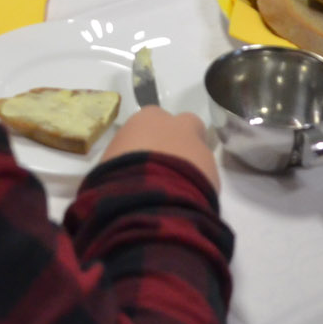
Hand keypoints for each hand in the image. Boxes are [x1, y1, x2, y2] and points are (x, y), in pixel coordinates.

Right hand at [101, 106, 218, 190]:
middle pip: (185, 126)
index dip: (149, 138)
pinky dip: (199, 188)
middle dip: (180, 141)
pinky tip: (185, 204)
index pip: (152, 120)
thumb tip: (121, 172)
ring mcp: (200, 148)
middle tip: (168, 167)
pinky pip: (207, 178)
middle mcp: (177, 126)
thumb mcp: (107, 166)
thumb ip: (121, 160)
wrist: (148, 201)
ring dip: (191, 168)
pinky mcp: (215, 173)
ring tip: (175, 194)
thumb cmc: (116, 177)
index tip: (143, 156)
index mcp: (147, 119)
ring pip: (199, 153)